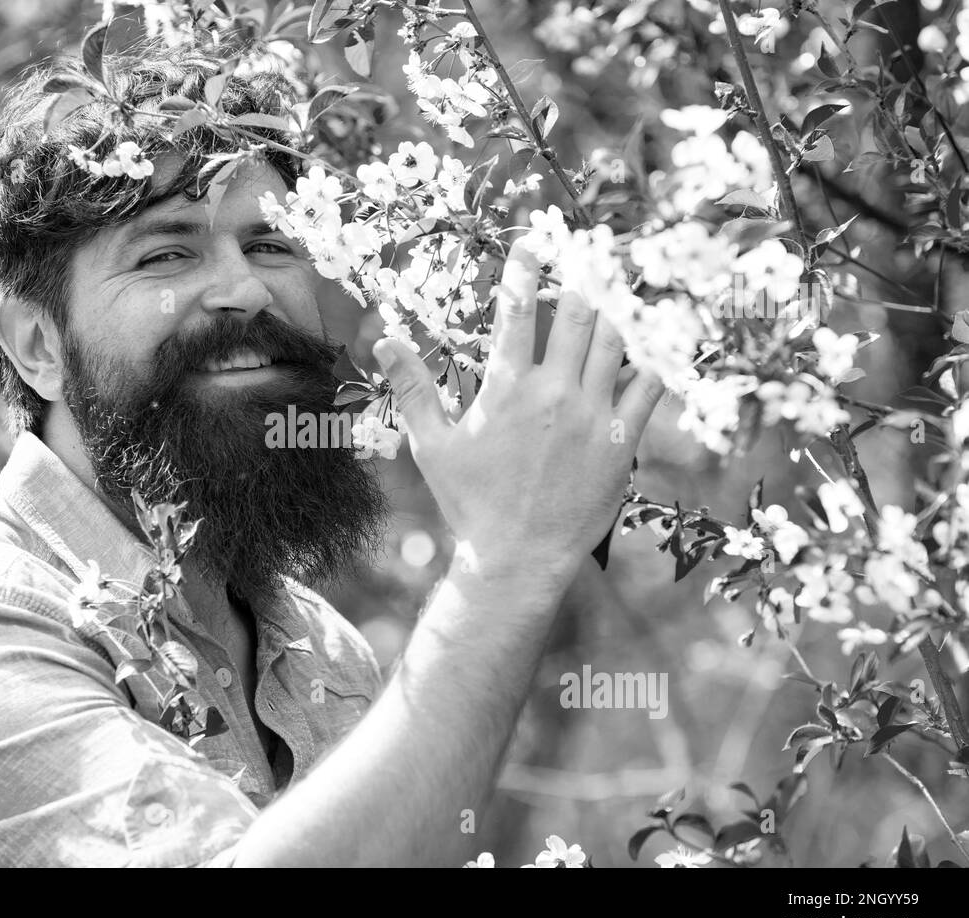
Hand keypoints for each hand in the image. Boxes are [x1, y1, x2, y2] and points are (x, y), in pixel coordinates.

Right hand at [373, 235, 665, 582]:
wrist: (518, 559)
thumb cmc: (470, 503)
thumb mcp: (432, 446)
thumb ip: (413, 389)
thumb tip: (383, 341)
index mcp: (507, 389)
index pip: (518, 309)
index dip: (524, 267)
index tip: (530, 243)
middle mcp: (555, 393)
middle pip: (578, 311)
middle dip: (579, 279)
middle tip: (581, 264)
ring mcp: (595, 416)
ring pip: (616, 339)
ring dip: (613, 312)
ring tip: (609, 298)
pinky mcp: (624, 441)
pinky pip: (648, 385)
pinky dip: (648, 360)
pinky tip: (643, 349)